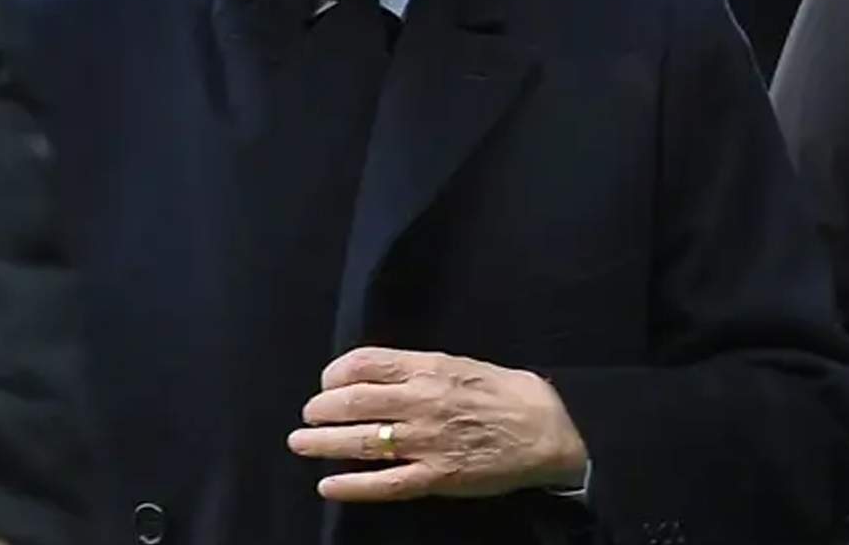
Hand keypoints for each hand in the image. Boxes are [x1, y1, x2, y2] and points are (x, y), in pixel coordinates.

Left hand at [289, 346, 588, 501]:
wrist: (547, 433)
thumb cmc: (509, 393)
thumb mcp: (465, 364)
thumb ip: (424, 368)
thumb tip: (384, 372)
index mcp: (431, 368)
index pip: (367, 363)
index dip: (336, 373)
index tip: (327, 382)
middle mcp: (423, 402)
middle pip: (354, 402)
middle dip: (321, 408)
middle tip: (308, 415)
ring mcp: (427, 442)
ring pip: (362, 442)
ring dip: (323, 443)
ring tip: (301, 443)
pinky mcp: (435, 477)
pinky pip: (385, 484)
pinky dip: (352, 486)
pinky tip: (329, 486)